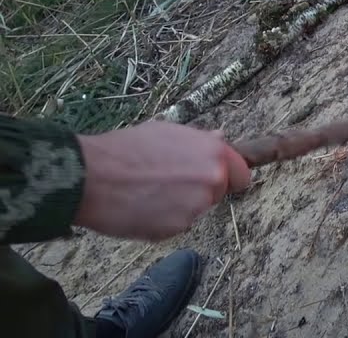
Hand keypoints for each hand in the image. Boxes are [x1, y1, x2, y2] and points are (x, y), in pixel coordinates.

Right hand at [73, 121, 251, 240]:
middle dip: (201, 191)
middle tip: (169, 184)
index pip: (242, 175)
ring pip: (194, 210)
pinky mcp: (175, 229)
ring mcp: (195, 208)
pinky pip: (174, 225)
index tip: (216, 179)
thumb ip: (200, 141)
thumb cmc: (126, 148)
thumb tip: (221, 138)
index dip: (229, 177)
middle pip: (218, 194)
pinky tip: (140, 207)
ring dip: (179, 206)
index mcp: (214, 154)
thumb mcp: (167, 131)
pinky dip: (162, 220)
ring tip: (148, 192)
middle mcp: (211, 181)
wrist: (91, 176)